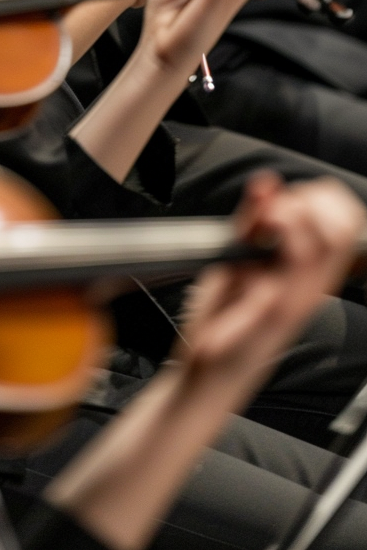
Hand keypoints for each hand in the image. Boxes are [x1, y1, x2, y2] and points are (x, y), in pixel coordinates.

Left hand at [179, 172, 364, 377]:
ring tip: (267, 216)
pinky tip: (256, 235)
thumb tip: (267, 183)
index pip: (346, 224)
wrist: (208, 369)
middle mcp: (310, 286)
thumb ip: (252, 219)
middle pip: (342, 229)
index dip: (326, 196)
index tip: (294, 192)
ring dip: (294, 215)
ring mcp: (296, 300)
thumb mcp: (237, 256)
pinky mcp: (276, 313)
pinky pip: (292, 271)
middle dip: (312, 200)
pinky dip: (279, 240)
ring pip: (323, 244)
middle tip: (279, 206)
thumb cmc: (224, 318)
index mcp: (308, 272)